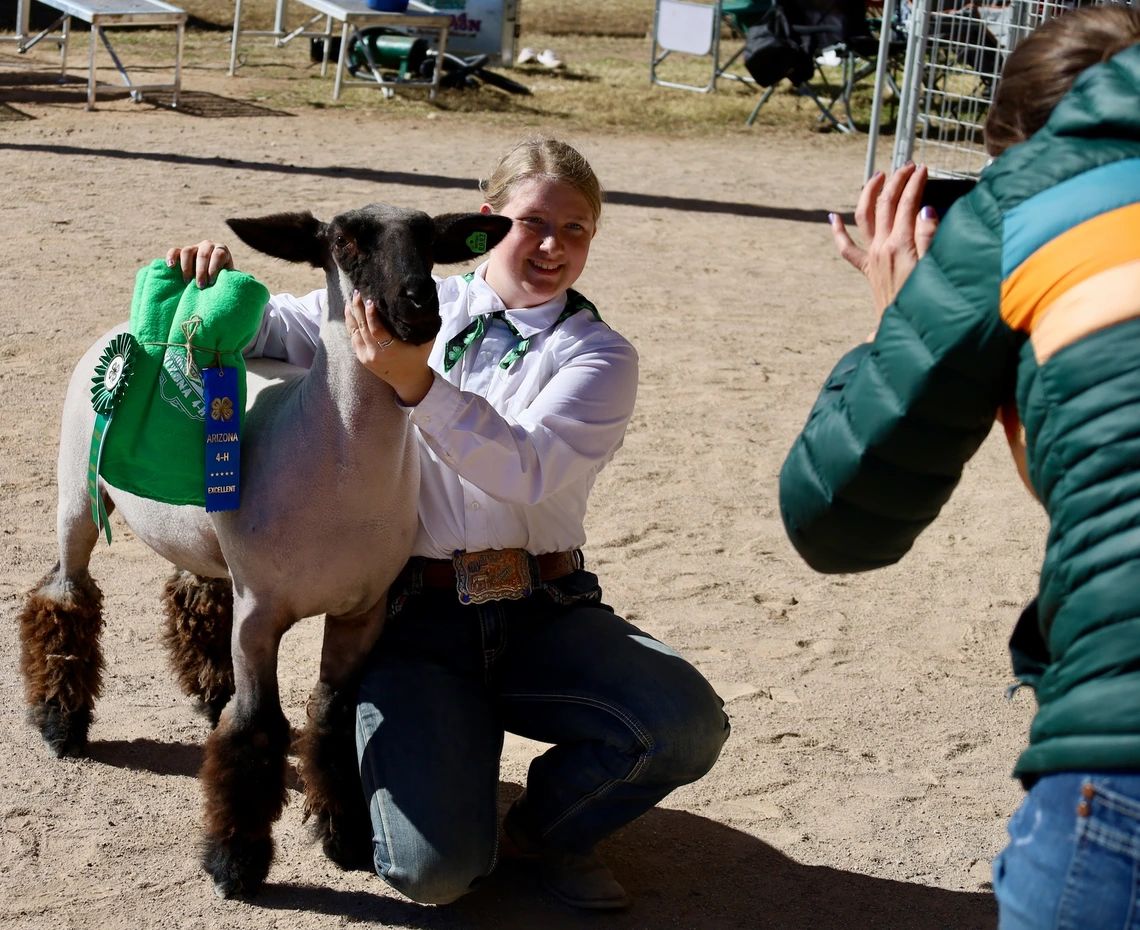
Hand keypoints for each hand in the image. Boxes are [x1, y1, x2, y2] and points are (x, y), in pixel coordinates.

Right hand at [166, 241, 234, 288]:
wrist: (213, 277)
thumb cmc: (222, 279)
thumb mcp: (227, 277)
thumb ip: (226, 278)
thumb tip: (223, 285)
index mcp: (221, 250)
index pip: (218, 255)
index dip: (214, 268)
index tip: (211, 282)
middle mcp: (208, 246)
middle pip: (202, 255)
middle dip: (201, 272)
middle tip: (200, 286)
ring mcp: (194, 247)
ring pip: (187, 251)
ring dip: (187, 267)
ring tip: (187, 282)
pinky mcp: (181, 251)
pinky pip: (174, 251)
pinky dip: (171, 257)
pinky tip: (171, 266)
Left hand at [345, 290, 434, 405]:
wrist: (410, 380)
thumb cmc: (419, 357)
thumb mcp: (425, 341)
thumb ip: (421, 324)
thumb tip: (421, 302)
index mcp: (392, 350)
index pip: (376, 330)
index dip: (371, 315)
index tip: (369, 301)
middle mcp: (376, 354)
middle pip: (363, 328)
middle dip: (358, 309)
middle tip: (357, 292)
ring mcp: (367, 357)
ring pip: (355, 332)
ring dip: (352, 314)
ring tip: (352, 299)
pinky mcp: (362, 358)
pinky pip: (353, 338)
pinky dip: (350, 324)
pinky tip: (350, 312)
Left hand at [828, 164, 939, 333]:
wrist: (906, 331)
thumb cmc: (927, 302)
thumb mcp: (935, 267)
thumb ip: (930, 236)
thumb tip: (926, 209)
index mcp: (901, 245)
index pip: (908, 203)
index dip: (915, 183)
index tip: (924, 169)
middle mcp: (882, 248)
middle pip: (885, 204)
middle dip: (897, 181)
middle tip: (908, 167)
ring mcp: (872, 258)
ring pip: (864, 218)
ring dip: (869, 193)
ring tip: (878, 176)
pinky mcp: (867, 270)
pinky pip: (847, 249)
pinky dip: (838, 232)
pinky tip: (831, 217)